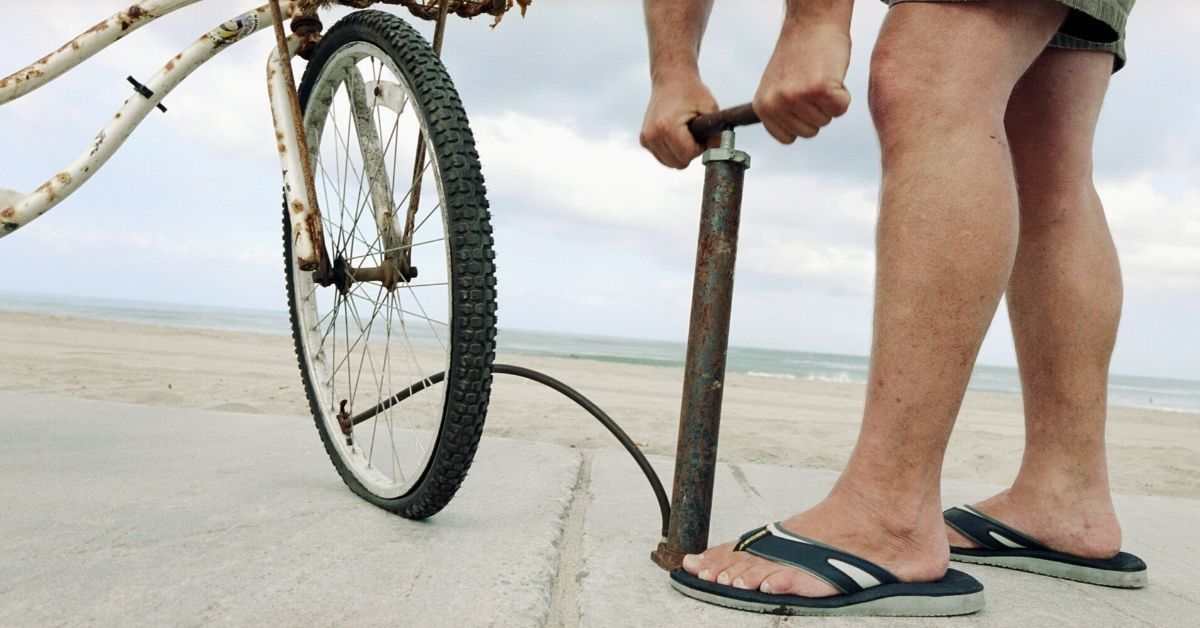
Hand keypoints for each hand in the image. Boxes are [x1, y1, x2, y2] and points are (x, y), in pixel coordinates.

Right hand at [640, 77, 718, 168]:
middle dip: (691, 152)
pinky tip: (675, 134)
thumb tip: (718, 157)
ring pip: (671, 164)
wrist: (671, 79)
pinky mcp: (644, 140)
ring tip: (685, 132)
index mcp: (666, 127)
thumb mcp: (711, 108)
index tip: (701, 132)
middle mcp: (652, 135)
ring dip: (682, 153)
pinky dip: (673, 151)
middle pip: (679, 163)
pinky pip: (664, 158)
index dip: (700, 147)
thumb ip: (717, 134)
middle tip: (694, 132)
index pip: (688, 155)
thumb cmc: (692, 92)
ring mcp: (646, 139)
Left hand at [753, 21, 851, 143]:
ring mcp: (796, 96)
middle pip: (809, 132)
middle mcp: (776, 103)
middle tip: (812, 82)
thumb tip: (787, 138)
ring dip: (829, 102)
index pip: (788, 138)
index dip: (801, 121)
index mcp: (762, 106)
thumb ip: (779, 112)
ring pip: (825, 121)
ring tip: (820, 76)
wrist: (813, 22)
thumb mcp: (777, 87)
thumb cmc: (799, 54)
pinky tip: (832, 75)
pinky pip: (840, 109)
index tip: (802, 100)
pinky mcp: (819, 89)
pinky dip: (843, 95)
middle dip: (817, 111)